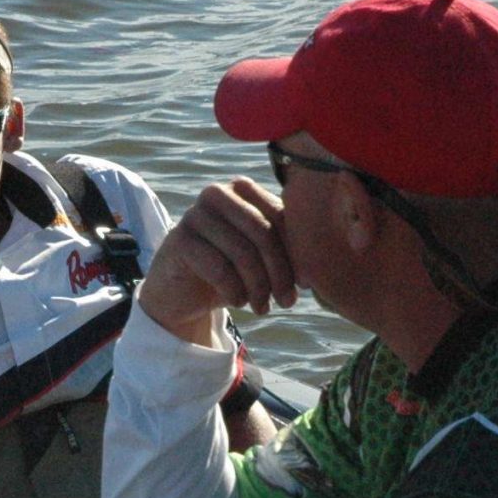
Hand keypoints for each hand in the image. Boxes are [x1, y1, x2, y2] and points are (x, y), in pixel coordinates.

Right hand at [140, 179, 296, 344]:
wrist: (181, 289)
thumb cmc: (229, 268)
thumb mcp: (259, 257)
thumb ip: (285, 251)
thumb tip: (318, 270)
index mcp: (243, 189)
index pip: (280, 216)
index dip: (297, 253)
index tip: (305, 284)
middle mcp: (218, 194)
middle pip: (262, 233)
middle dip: (279, 273)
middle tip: (287, 302)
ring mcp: (195, 214)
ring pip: (242, 252)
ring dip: (258, 287)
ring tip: (263, 308)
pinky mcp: (179, 239)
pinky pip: (217, 267)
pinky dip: (233, 290)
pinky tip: (239, 302)